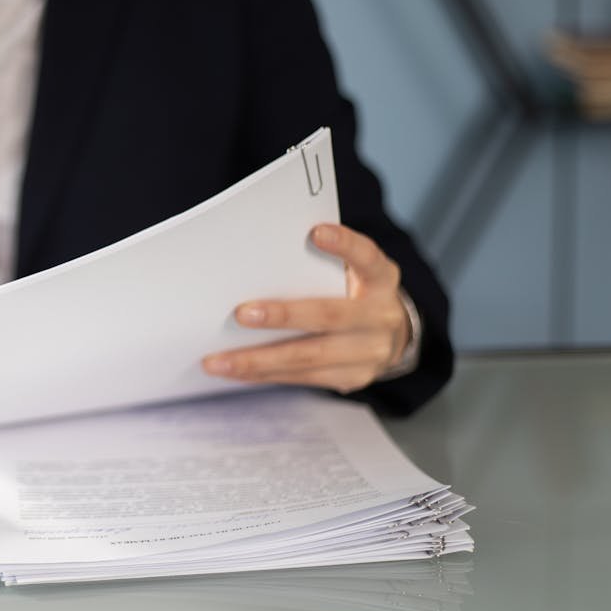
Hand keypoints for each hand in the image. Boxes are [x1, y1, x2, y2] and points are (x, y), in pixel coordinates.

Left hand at [202, 224, 410, 394]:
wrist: (392, 335)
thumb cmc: (354, 292)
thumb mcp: (351, 271)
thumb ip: (318, 264)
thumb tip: (257, 262)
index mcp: (381, 279)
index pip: (367, 257)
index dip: (345, 245)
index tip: (317, 232)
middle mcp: (380, 316)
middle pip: (328, 315)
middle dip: (282, 316)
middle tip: (241, 314)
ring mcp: (369, 352)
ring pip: (307, 357)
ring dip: (257, 359)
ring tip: (218, 361)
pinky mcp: (352, 378)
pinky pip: (300, 377)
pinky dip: (263, 373)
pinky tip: (234, 370)